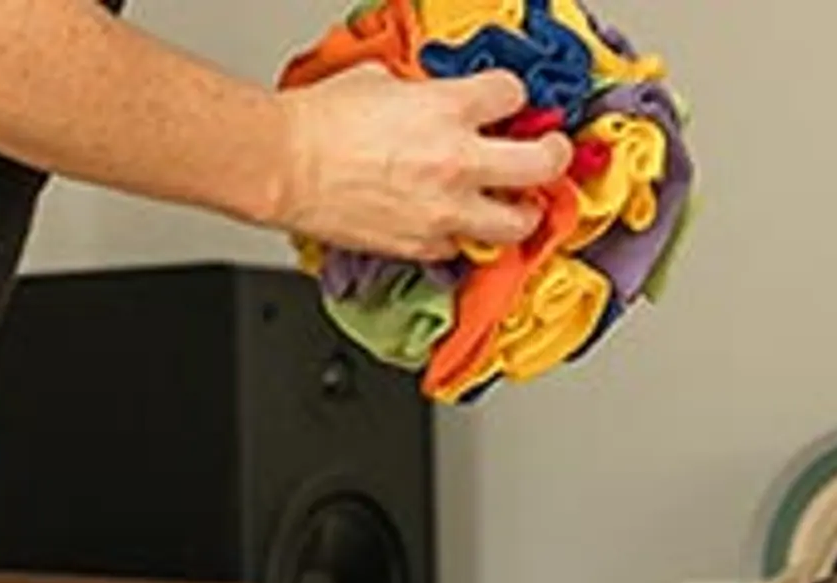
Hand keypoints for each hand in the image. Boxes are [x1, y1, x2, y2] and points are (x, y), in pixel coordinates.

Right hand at [272, 65, 568, 259]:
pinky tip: (457, 225)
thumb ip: (422, 92)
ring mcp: (445, 210)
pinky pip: (462, 247)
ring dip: (522, 213)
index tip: (510, 105)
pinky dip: (463, 237)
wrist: (283, 165)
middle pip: (542, 164)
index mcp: (449, 109)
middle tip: (552, 154)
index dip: (512, 98)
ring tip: (518, 206)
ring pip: (517, 224)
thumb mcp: (380, 81)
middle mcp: (458, 161)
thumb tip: (435, 97)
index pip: (513, 95)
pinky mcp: (423, 245)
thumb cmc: (318, 124)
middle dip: (554, 156)